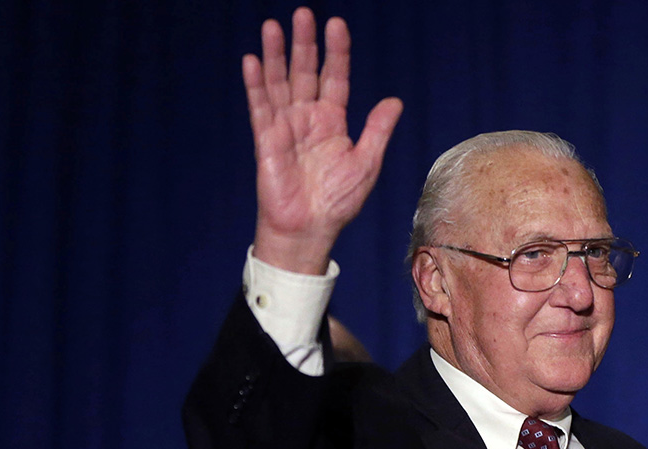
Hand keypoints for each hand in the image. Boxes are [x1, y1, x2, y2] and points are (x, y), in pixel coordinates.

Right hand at [244, 8, 402, 273]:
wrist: (310, 228)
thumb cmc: (338, 202)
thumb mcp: (366, 163)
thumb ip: (376, 130)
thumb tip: (394, 100)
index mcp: (333, 122)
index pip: (335, 78)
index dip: (336, 52)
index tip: (336, 24)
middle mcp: (307, 118)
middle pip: (305, 72)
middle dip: (304, 44)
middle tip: (303, 13)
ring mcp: (285, 126)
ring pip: (279, 82)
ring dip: (275, 55)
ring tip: (273, 26)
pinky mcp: (266, 140)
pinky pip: (260, 107)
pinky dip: (256, 84)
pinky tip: (253, 60)